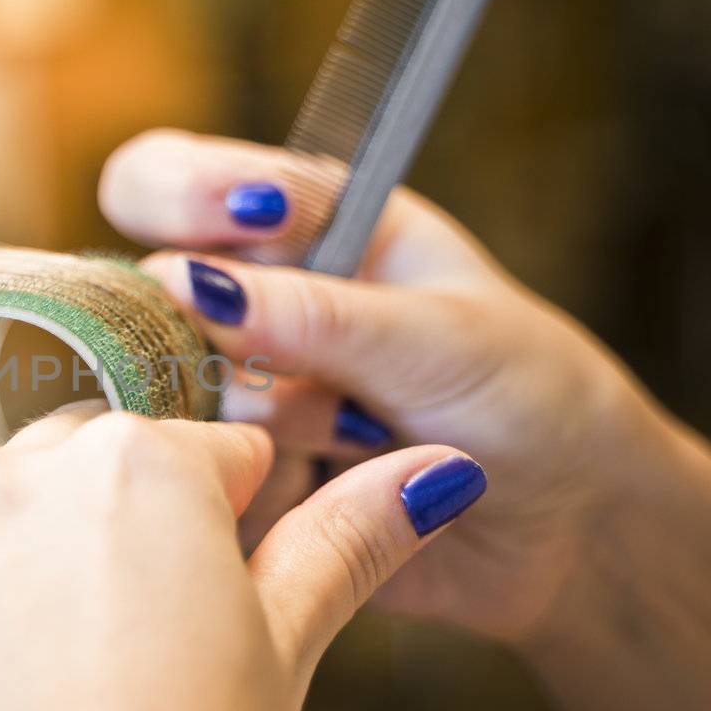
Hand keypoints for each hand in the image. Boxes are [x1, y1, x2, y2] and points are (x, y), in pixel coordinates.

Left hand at [0, 395, 484, 710]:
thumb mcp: (285, 652)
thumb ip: (346, 543)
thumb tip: (435, 474)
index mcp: (131, 471)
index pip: (181, 447)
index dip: (209, 500)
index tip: (212, 557)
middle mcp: (2, 487)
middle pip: (34, 452)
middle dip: (67, 507)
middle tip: (91, 606)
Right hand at [100, 127, 666, 643]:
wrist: (568, 529)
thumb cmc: (527, 393)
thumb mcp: (443, 336)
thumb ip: (321, 312)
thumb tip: (192, 283)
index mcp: (293, 226)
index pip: (166, 181)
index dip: (178, 194)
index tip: (249, 221)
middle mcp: (241, 308)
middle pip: (143, 306)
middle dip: (232, 346)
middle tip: (323, 376)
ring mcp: (227, 403)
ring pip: (170, 409)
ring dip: (272, 430)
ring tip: (369, 437)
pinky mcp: (231, 486)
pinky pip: (198, 497)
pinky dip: (270, 496)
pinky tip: (343, 493)